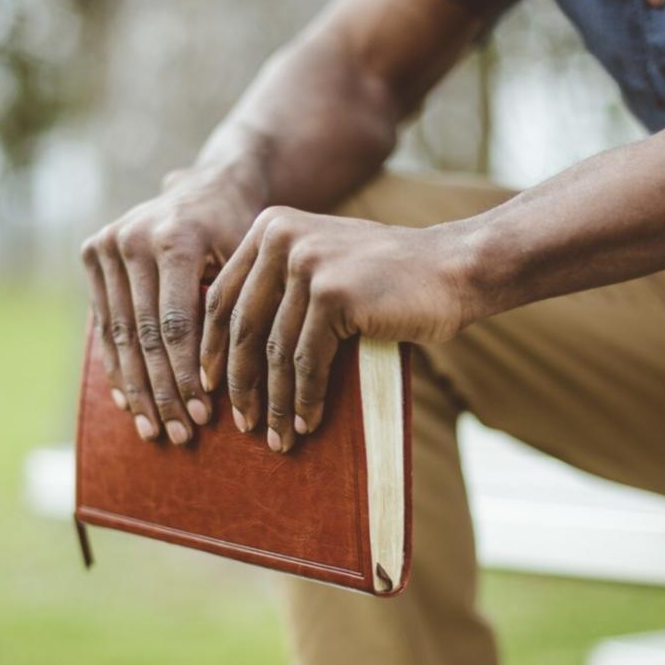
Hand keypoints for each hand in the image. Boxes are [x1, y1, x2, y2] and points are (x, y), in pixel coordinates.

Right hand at [80, 169, 260, 443]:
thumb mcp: (247, 264)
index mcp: (174, 238)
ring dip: (136, 389)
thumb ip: (233, 313)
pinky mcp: (92, 253)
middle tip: (180, 436)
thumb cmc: (241, 234)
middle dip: (162, 392)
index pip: (176, 324)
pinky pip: (104, 323)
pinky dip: (117, 366)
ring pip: (120, 335)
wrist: (209, 186)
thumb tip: (236, 385)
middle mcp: (132, 238)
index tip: (203, 417)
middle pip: (144, 335)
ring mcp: (107, 244)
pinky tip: (129, 404)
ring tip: (154, 430)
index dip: (187, 375)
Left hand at [200, 206, 480, 452]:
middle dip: (239, 382)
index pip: (224, 296)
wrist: (454, 268)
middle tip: (240, 424)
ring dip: (275, 402)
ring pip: (276, 350)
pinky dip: (305, 399)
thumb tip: (229, 351)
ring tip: (277, 437)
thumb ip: (279, 286)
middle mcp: (281, 237)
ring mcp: (307, 263)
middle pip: (243, 326)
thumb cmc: (388, 278)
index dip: (212, 349)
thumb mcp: (322, 264)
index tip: (211, 388)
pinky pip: (307, 361)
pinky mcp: (333, 294)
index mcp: (270, 226)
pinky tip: (307, 423)